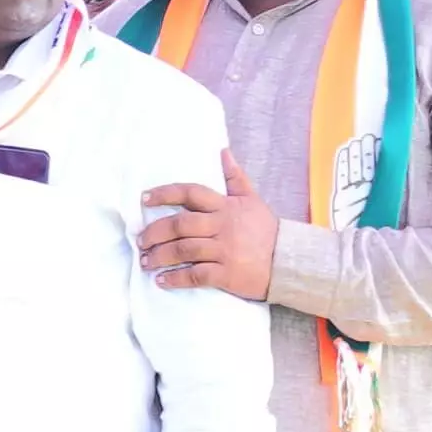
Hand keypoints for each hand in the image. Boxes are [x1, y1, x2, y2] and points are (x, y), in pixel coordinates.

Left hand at [137, 152, 277, 298]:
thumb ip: (235, 178)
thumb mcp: (252, 200)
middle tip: (141, 240)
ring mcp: (225, 250)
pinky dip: (176, 278)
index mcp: (226, 207)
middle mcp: (223, 226)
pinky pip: (196, 275)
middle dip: (155, 232)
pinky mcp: (227, 274)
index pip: (191, 193)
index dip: (165, 194)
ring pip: (184, 250)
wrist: (290, 261)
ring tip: (145, 261)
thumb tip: (223, 151)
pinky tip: (162, 281)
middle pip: (181, 225)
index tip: (144, 198)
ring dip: (160, 256)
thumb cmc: (266, 230)